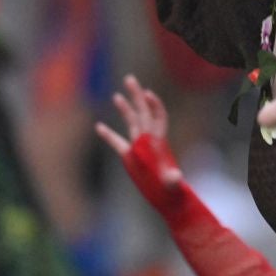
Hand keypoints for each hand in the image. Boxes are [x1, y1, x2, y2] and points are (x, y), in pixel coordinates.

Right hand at [96, 75, 182, 208]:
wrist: (166, 197)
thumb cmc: (172, 190)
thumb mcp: (172, 183)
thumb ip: (173, 178)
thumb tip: (176, 177)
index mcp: (158, 141)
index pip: (158, 117)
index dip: (155, 105)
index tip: (147, 94)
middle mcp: (148, 139)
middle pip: (142, 112)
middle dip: (136, 95)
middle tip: (129, 78)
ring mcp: (138, 146)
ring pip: (131, 122)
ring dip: (125, 109)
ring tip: (117, 95)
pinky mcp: (129, 156)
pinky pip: (117, 142)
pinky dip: (108, 134)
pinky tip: (98, 126)